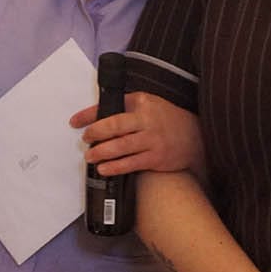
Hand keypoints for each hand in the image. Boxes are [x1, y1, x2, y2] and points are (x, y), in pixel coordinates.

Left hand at [70, 93, 203, 176]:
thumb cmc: (167, 120)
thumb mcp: (149, 104)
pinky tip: (104, 168)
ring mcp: (152, 140)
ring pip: (121, 146)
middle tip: (85, 139)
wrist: (196, 137)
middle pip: (114, 125)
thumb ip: (126, 108)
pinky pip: (131, 163)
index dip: (89, 114)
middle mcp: (147, 120)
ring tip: (90, 157)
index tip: (74, 122)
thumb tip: (96, 117)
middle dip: (95, 133)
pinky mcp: (156, 158)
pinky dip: (115, 167)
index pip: (111, 106)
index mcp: (142, 102)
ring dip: (101, 152)